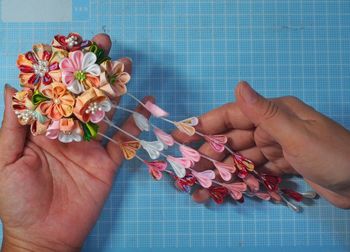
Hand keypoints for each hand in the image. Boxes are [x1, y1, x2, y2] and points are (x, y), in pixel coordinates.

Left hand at [0, 34, 152, 250]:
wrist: (44, 236)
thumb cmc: (17, 202)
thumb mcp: (6, 162)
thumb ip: (12, 126)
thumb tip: (13, 88)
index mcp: (43, 130)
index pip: (56, 93)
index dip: (64, 69)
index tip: (73, 46)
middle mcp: (69, 133)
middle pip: (84, 97)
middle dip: (95, 71)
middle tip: (106, 47)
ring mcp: (90, 147)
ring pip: (106, 113)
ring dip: (116, 90)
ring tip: (126, 67)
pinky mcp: (107, 163)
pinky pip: (124, 140)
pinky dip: (135, 122)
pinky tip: (145, 104)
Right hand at [173, 81, 349, 208]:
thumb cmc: (332, 155)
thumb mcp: (297, 134)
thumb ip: (265, 113)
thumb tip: (239, 85)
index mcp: (274, 113)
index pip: (232, 115)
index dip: (205, 125)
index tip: (182, 136)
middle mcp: (272, 127)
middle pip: (233, 139)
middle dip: (210, 153)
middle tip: (187, 168)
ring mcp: (276, 147)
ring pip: (242, 157)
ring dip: (223, 171)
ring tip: (201, 186)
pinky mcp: (282, 164)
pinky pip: (256, 170)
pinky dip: (242, 179)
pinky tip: (227, 188)